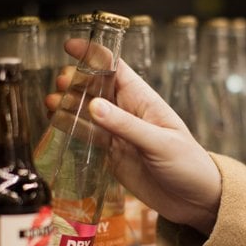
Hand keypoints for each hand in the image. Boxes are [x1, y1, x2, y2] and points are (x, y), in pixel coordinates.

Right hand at [46, 38, 220, 234]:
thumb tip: (94, 106)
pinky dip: (71, 128)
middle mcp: (128, 113)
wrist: (194, 200)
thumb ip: (126, 126)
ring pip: (87, 112)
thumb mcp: (160, 144)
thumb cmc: (188, 165)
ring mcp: (118, 133)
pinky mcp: (111, 154)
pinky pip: (87, 136)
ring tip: (50, 103)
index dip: (93, 54)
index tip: (70, 46)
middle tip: (60, 85)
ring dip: (68, 104)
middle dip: (75, 81)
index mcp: (144, 100)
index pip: (116, 68)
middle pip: (96, 88)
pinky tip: (56, 122)